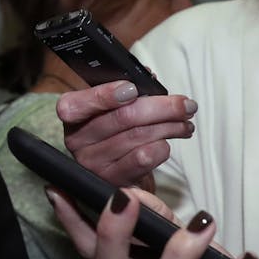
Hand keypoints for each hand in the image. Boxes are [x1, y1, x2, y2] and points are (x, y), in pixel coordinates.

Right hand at [58, 80, 197, 187]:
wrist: (118, 169)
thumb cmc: (116, 131)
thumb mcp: (112, 107)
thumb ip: (126, 89)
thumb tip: (149, 77)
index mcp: (73, 115)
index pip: (75, 105)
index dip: (104, 95)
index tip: (134, 89)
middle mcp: (77, 141)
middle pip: (122, 117)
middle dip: (162, 107)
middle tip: (185, 104)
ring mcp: (94, 164)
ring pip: (139, 137)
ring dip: (170, 127)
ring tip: (185, 123)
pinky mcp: (113, 181)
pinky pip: (144, 158)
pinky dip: (163, 148)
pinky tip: (168, 142)